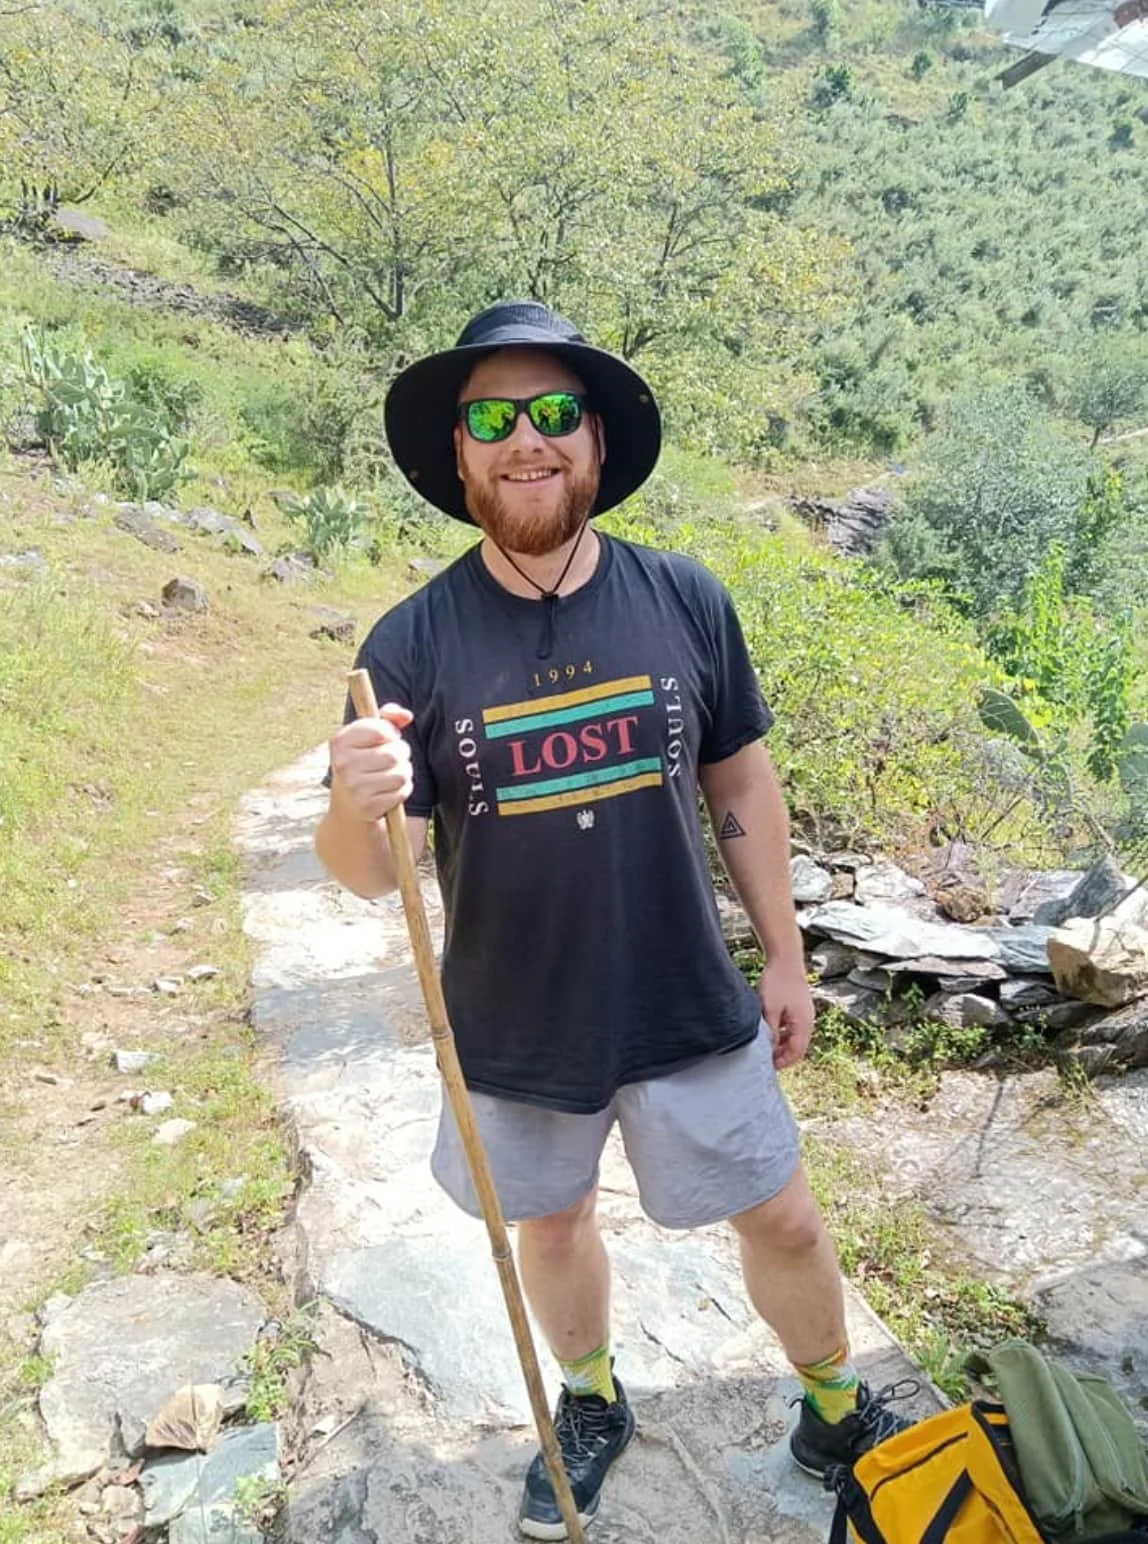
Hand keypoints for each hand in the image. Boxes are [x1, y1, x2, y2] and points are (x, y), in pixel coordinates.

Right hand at [328, 703, 413, 823]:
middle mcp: (343, 764)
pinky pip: (402, 792)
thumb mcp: (366, 739)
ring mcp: (354, 787)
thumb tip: (406, 715)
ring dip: (403, 774)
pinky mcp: (368, 807)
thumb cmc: (362, 765)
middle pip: (396, 753)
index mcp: (339, 742)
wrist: (347, 809)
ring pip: (402, 773)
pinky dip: (402, 791)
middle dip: (401, 755)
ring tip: (390, 776)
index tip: (385, 740)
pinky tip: (388, 792)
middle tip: (390, 761)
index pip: (381, 730)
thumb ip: (387, 719)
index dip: (391, 734)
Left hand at [758, 959, 814, 1069]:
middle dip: (783, 1056)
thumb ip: (770, 1031)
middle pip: (798, 1047)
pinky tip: (770, 1031)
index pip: (796, 1052)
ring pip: (795, 1037)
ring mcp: (805, 1014)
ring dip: (783, 1044)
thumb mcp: (769, 1009)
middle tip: (766, 1061)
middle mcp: (808, 1021)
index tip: (768, 1067)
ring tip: (766, 1048)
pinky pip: (793, 1027)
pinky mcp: (800, 1007)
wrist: (785, 958)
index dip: (783, 1062)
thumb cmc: (777, 982)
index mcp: (803, 1024)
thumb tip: (768, 1049)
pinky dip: (784, 1033)